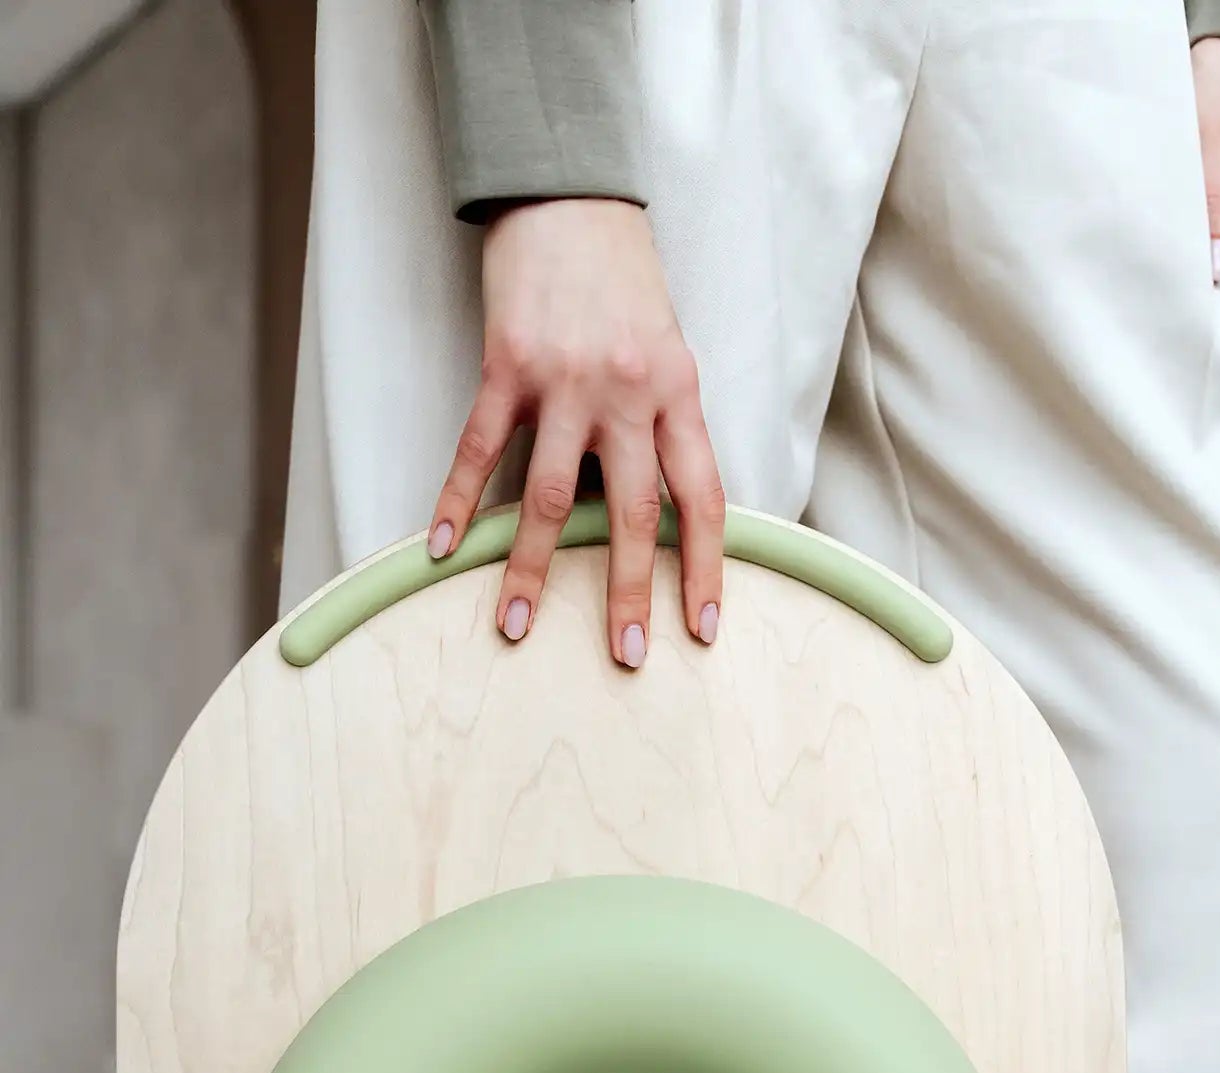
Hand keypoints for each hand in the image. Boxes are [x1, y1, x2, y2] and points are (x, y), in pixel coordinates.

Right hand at [429, 200, 724, 664]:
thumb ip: (662, 428)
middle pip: (634, 513)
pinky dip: (457, 503)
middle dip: (630, 592)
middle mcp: (628, 392)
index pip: (702, 498)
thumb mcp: (667, 352)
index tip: (702, 629)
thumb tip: (654, 515)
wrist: (569, 195)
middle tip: (626, 657)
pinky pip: (479, 451)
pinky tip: (440, 548)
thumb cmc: (622, 282)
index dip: (706, 569)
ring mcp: (565, 381)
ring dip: (529, 569)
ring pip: (553, 497)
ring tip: (514, 625)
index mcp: (679, 393)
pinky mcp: (506, 366)